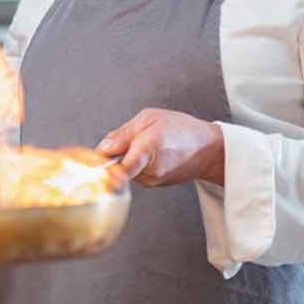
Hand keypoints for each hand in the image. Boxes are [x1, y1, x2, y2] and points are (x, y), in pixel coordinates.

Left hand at [95, 109, 225, 186]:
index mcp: (149, 148)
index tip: (95, 169)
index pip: (121, 168)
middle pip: (117, 165)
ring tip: (148, 144)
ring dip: (128, 157)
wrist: (208, 150)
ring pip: (125, 169)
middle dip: (117, 152)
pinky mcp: (154, 185)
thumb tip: (102, 149)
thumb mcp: (150, 118)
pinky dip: (137, 163)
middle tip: (132, 138)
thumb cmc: (181, 129)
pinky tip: (153, 154)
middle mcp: (150, 170)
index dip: (105, 170)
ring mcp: (152, 181)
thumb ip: (123, 134)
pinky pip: (135, 173)